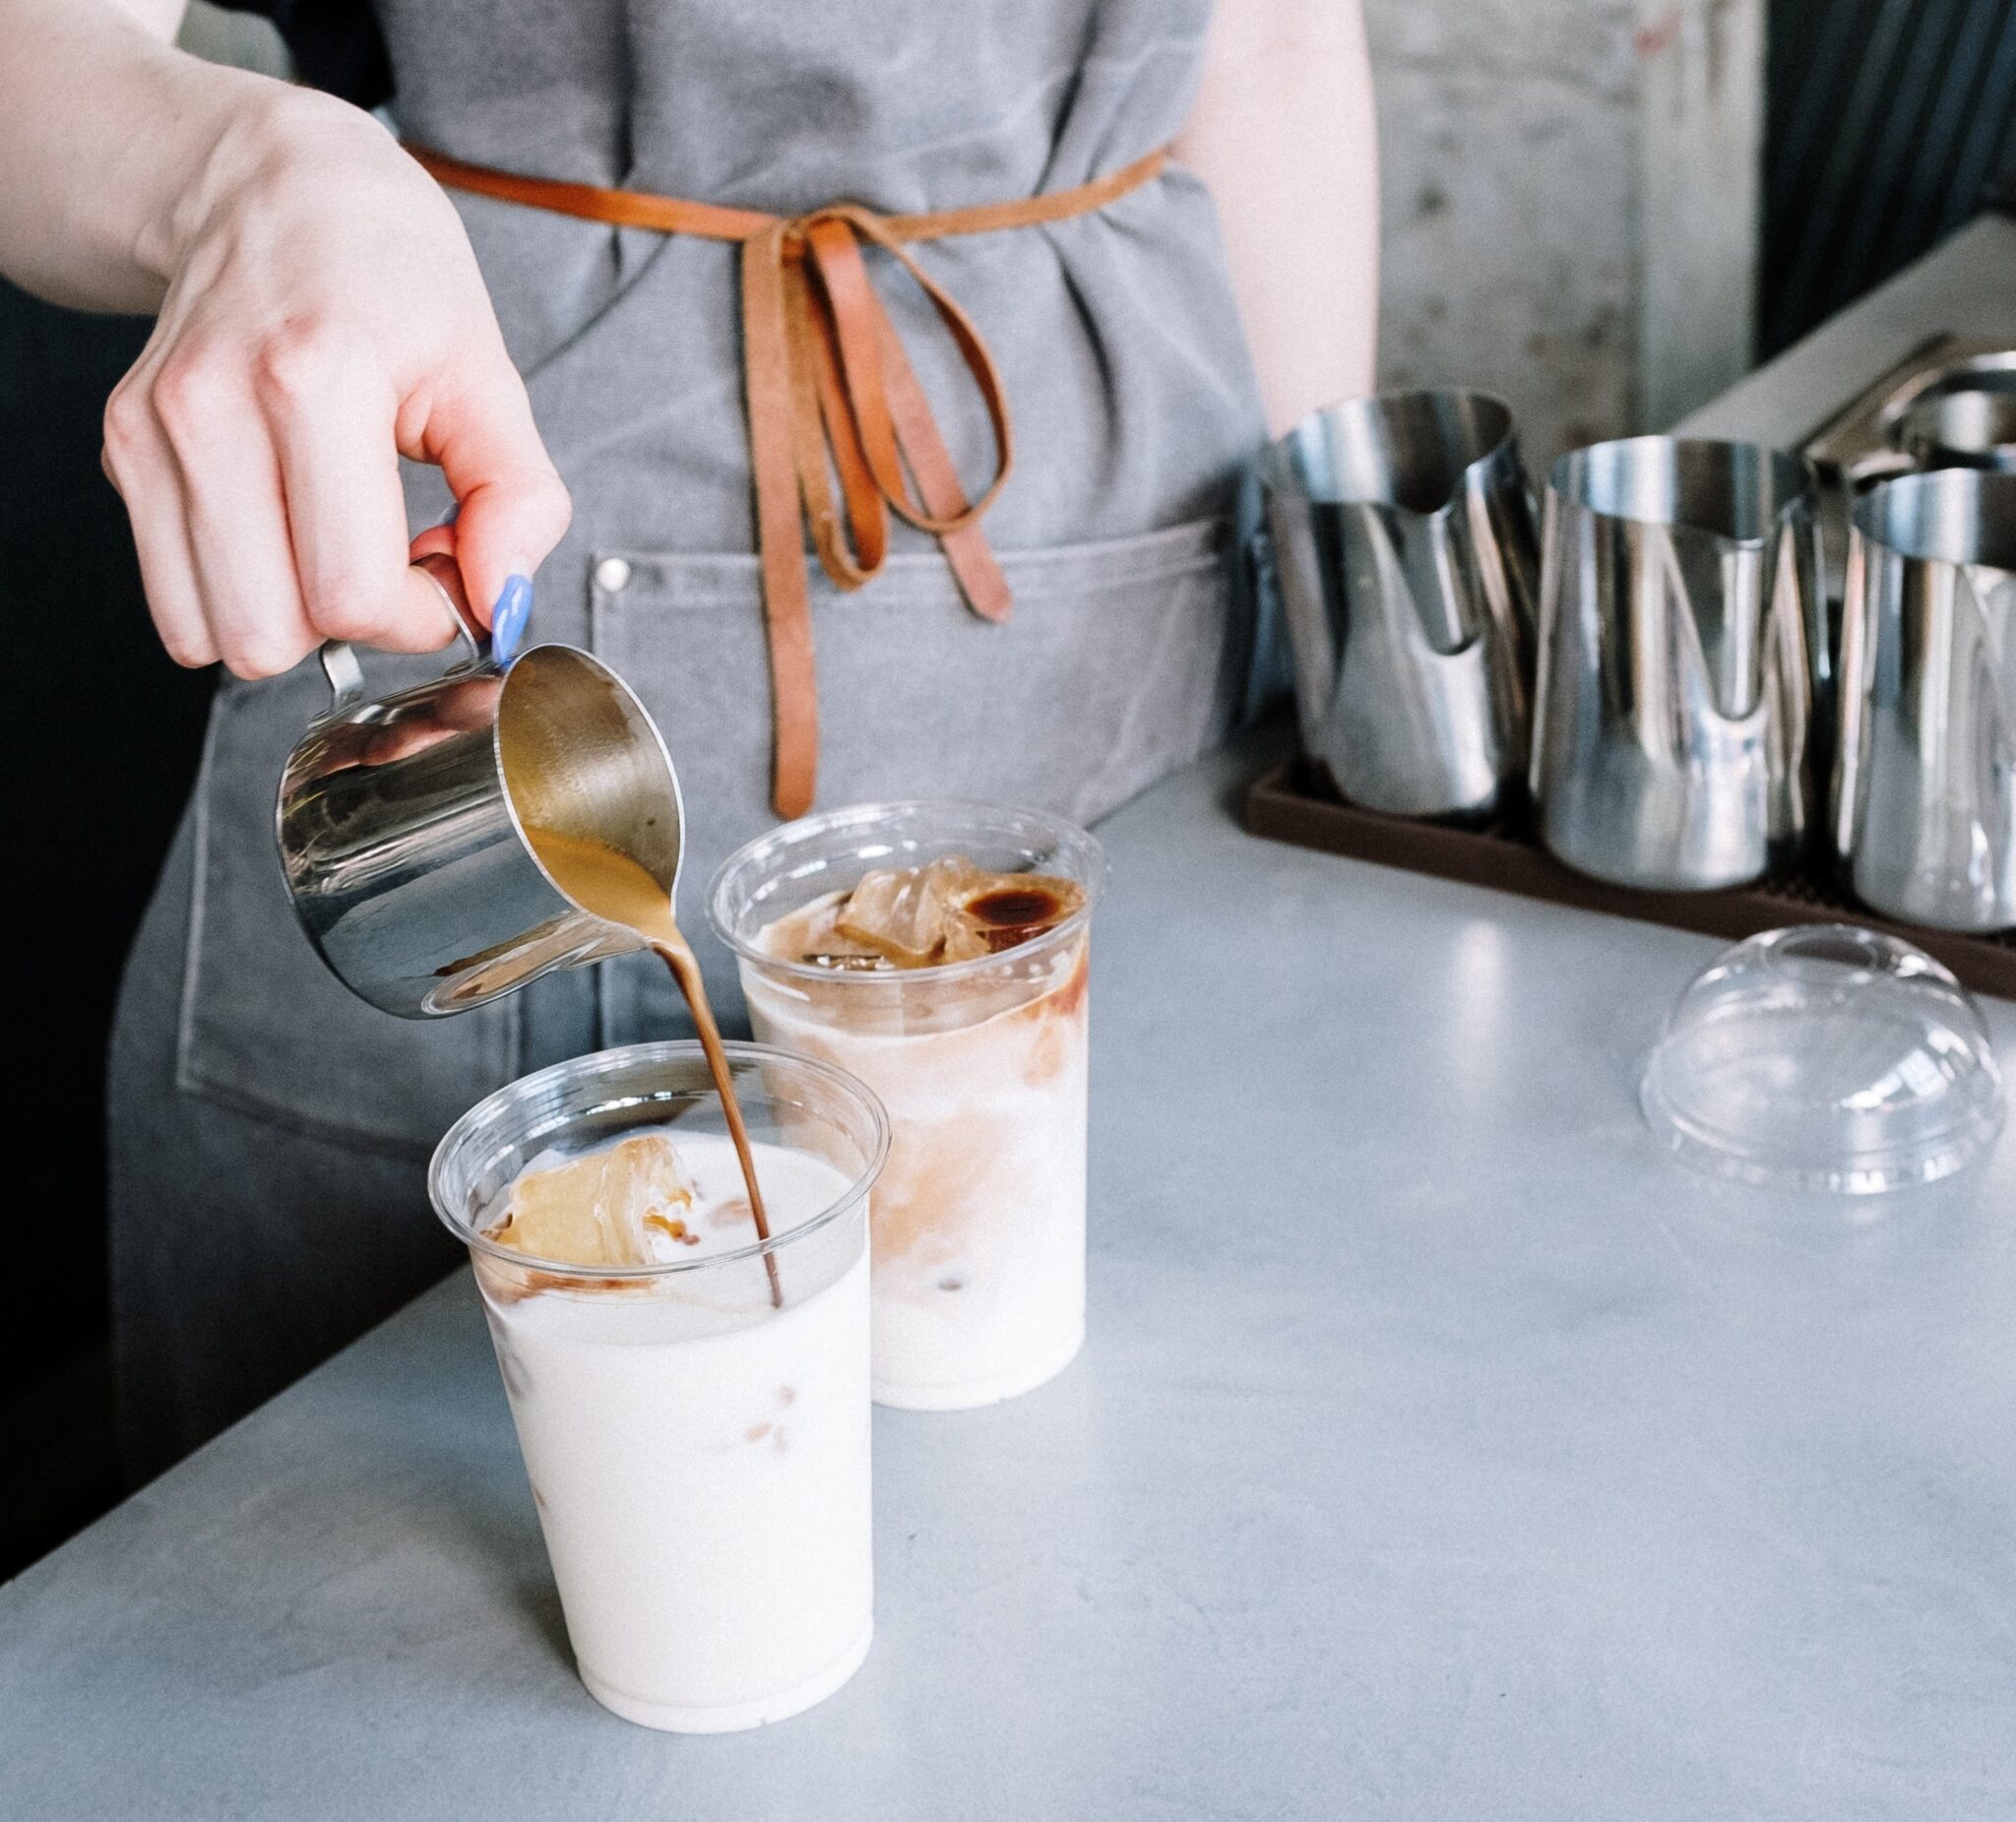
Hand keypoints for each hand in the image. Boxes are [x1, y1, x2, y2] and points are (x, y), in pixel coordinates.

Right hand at [101, 89, 569, 677]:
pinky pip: (178, 601)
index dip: (417, 616)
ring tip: (335, 543)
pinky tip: (287, 531)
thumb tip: (501, 606)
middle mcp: (212, 409)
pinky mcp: (123, 451)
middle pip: (267, 634)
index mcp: (315, 381)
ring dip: (290, 618)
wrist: (272, 189)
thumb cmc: (389, 275)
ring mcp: (153, 433)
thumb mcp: (488, 374)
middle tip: (391, 560)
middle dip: (350, 628)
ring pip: (210, 633)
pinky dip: (242, 593)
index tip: (447, 571)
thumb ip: (517, 499)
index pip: (349, 595)